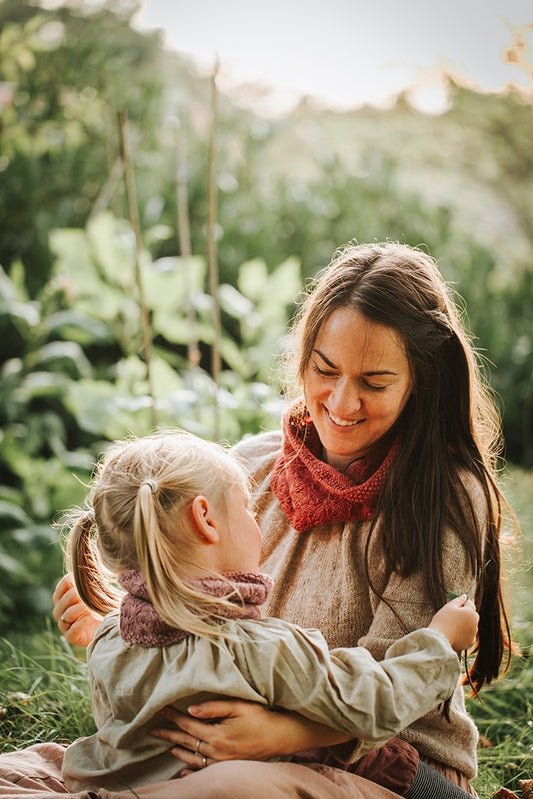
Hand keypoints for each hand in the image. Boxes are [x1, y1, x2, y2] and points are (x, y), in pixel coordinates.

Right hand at [52, 573, 101, 647]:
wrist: (108, 624)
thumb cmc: (102, 603)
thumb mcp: (97, 589)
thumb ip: (91, 578)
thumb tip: (90, 560)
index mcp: (62, 595)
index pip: (64, 584)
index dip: (75, 580)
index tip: (89, 580)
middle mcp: (59, 609)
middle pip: (65, 598)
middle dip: (80, 595)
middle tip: (93, 595)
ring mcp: (63, 624)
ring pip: (68, 613)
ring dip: (82, 608)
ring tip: (93, 606)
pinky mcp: (70, 636)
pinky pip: (73, 629)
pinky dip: (82, 622)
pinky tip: (91, 618)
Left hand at [151, 699, 350, 772]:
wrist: (280, 736)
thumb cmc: (260, 717)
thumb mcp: (238, 706)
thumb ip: (214, 707)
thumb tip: (191, 709)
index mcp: (216, 735)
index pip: (188, 725)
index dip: (173, 717)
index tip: (160, 709)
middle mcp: (216, 751)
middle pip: (186, 743)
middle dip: (169, 735)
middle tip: (153, 730)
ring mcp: (222, 762)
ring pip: (193, 758)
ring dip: (178, 751)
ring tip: (167, 745)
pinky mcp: (229, 766)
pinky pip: (205, 770)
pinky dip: (192, 771)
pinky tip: (184, 771)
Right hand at [429, 595, 478, 652]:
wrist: (439, 638)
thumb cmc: (443, 620)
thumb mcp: (449, 606)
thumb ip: (459, 600)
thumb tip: (464, 596)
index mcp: (471, 612)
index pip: (470, 603)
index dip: (462, 603)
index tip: (455, 605)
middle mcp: (475, 623)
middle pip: (472, 615)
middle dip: (466, 613)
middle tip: (453, 615)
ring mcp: (473, 633)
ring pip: (471, 625)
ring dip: (466, 623)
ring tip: (453, 625)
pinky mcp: (470, 642)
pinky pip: (470, 635)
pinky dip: (465, 634)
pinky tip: (456, 633)